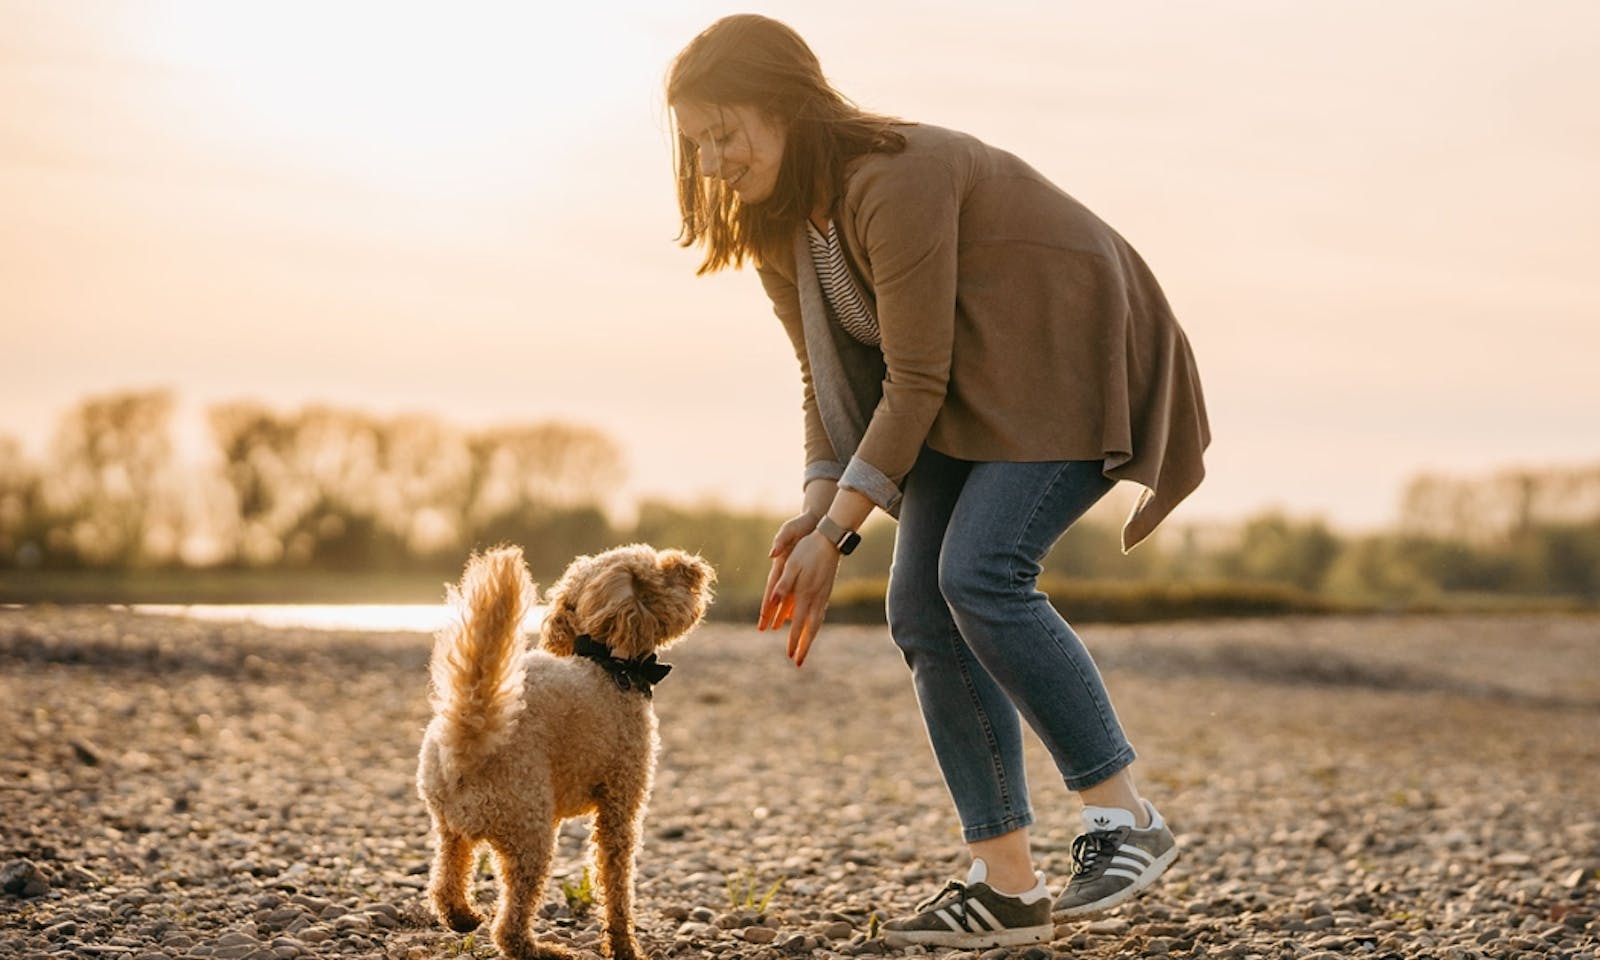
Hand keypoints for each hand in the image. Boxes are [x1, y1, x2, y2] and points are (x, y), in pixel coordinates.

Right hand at [758, 511, 818, 631]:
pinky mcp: (801, 572)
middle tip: (763, 629)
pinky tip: (793, 614)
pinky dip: (794, 602)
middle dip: (770, 613)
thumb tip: (772, 554)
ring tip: (777, 627)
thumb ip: (780, 541)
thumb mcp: (789, 531)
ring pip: (786, 597)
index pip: (772, 587)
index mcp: (780, 563)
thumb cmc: (799, 525)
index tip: (762, 617)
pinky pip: (797, 591)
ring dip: (781, 611)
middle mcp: (784, 571)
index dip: (766, 603)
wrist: (813, 520)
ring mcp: (792, 572)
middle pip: (776, 596)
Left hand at [765, 532, 840, 667]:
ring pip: (817, 622)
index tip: (790, 656)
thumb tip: (772, 600)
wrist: (830, 540)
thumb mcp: (791, 564)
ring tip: (805, 649)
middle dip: (804, 647)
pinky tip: (812, 628)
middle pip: (811, 629)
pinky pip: (820, 613)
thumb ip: (783, 584)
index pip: (798, 624)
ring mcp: (823, 595)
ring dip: (810, 638)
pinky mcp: (826, 591)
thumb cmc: (807, 550)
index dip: (794, 641)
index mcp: (805, 594)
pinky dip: (815, 625)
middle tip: (799, 663)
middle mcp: (816, 599)